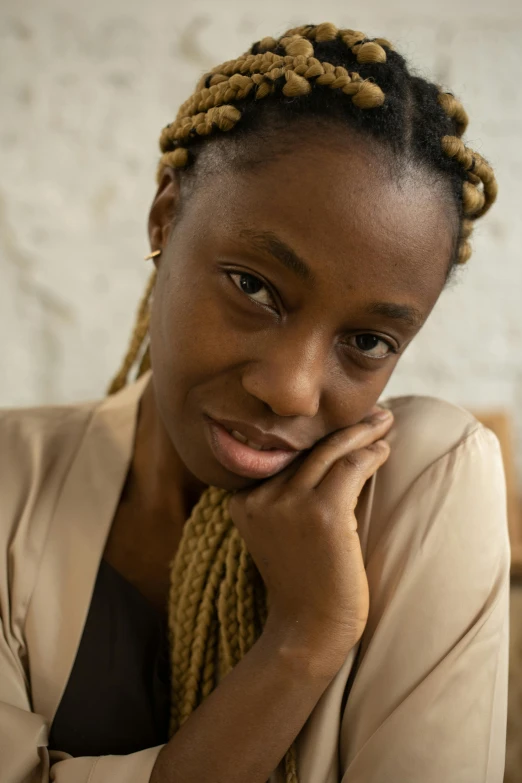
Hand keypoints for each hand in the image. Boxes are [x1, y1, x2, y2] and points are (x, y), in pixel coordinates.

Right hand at [227, 409, 392, 671]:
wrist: (308, 629)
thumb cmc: (302, 582)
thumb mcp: (277, 532)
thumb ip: (283, 497)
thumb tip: (323, 453)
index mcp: (242, 499)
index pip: (283, 454)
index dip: (315, 435)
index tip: (342, 422)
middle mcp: (260, 496)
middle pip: (306, 447)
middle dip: (343, 426)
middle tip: (372, 413)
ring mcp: (288, 503)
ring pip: (331, 451)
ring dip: (363, 433)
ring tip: (384, 423)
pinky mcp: (322, 512)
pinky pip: (351, 467)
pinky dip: (371, 455)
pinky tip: (383, 451)